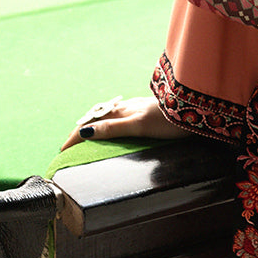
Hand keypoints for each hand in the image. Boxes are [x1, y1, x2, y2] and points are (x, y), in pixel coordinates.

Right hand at [60, 96, 189, 151]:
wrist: (195, 107)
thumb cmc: (168, 119)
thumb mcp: (138, 126)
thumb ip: (113, 128)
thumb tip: (84, 133)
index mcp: (122, 111)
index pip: (91, 123)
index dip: (76, 136)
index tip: (63, 150)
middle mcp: (128, 108)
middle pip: (97, 118)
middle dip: (82, 130)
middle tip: (70, 145)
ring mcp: (138, 109)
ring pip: (109, 116)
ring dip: (95, 126)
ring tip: (86, 137)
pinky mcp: (147, 112)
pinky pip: (120, 117)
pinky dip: (109, 124)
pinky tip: (116, 127)